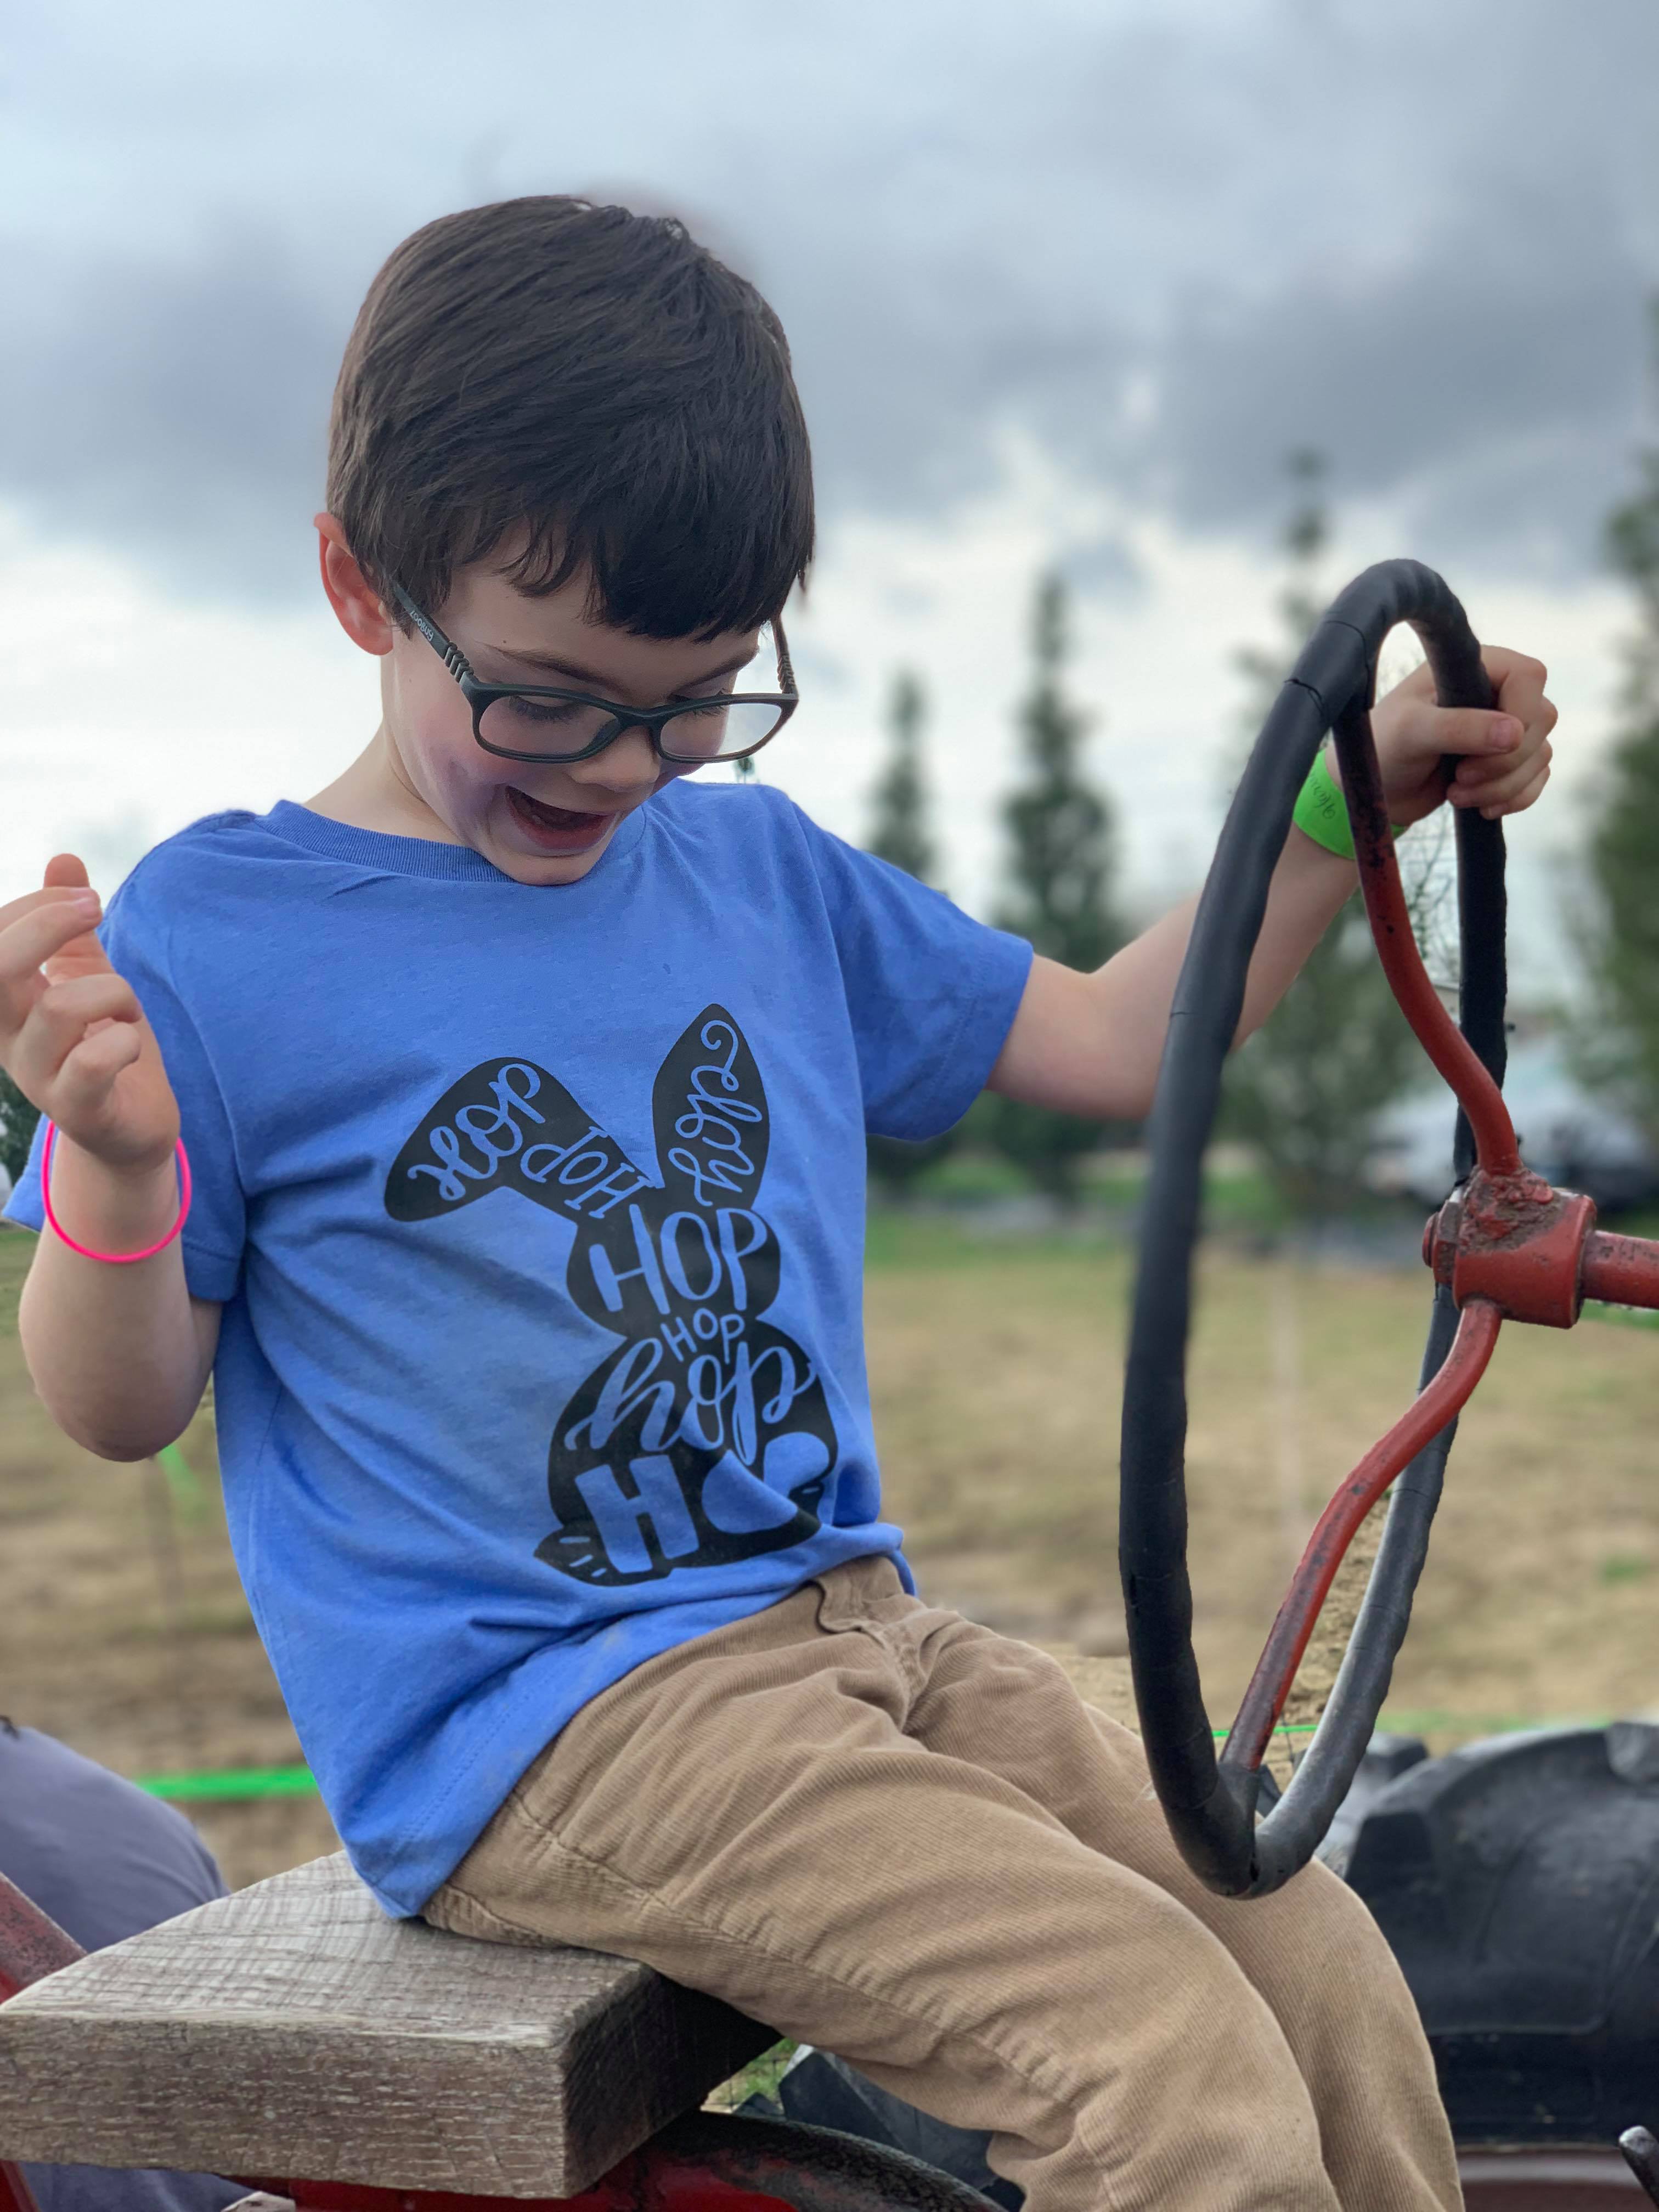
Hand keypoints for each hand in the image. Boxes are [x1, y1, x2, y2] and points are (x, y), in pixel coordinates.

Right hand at [0, 855, 179, 1175]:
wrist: (132, 1127)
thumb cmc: (104, 1044)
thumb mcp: (87, 975)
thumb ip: (72, 927)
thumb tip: (64, 858)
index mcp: (3, 1002)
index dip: (33, 905)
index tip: (85, 898)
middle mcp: (7, 1037)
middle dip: (48, 925)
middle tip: (97, 912)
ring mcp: (37, 1077)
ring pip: (61, 1006)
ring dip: (113, 992)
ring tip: (124, 1009)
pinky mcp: (78, 1108)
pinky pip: (93, 1060)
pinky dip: (123, 1038)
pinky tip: (129, 1041)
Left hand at [1366, 646, 1555, 826]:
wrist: (1379, 787)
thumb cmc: (1385, 745)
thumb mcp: (1412, 731)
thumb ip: (1457, 727)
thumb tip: (1513, 734)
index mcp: (1478, 666)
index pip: (1529, 675)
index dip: (1520, 713)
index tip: (1485, 746)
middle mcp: (1500, 691)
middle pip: (1542, 719)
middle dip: (1504, 761)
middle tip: (1460, 776)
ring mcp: (1508, 726)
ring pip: (1540, 754)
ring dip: (1503, 786)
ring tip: (1456, 794)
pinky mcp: (1510, 760)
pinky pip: (1538, 778)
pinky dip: (1515, 799)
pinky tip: (1480, 807)